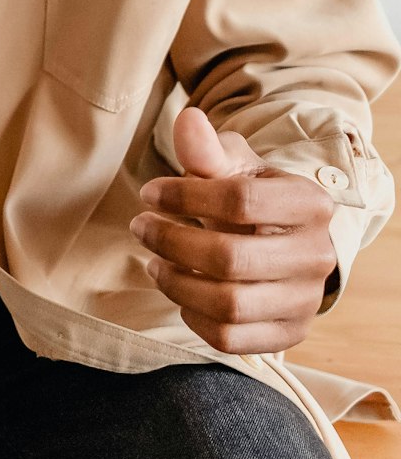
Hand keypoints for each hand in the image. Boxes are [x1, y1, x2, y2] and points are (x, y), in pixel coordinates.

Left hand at [130, 106, 337, 353]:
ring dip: (177, 282)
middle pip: (230, 258)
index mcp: (310, 204)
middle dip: (172, 242)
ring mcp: (306, 301)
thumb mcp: (232, 166)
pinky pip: (231, 339)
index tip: (149, 193)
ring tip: (153, 262)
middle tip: (141, 227)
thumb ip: (207, 149)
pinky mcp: (288, 333)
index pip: (241, 200)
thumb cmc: (248, 195)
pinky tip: (180, 291)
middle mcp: (317, 256)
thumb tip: (187, 119)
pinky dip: (194, 316)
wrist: (282, 239)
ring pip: (229, 305)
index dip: (185, 195)